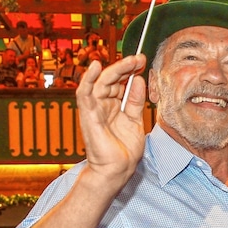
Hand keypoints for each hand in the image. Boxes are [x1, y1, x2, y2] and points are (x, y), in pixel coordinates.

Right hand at [75, 56, 146, 190]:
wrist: (118, 169)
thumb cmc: (125, 150)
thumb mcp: (135, 120)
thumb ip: (135, 101)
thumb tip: (138, 80)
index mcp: (113, 106)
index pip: (120, 82)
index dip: (130, 70)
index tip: (142, 61)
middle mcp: (102, 105)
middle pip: (111, 79)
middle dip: (125, 67)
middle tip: (138, 58)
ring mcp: (95, 109)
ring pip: (100, 82)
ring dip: (115, 70)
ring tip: (129, 61)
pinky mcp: (89, 115)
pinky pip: (85, 94)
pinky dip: (88, 79)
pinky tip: (96, 67)